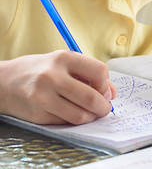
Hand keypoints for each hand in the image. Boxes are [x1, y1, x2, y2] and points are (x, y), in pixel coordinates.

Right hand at [0, 50, 117, 124]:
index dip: (106, 84)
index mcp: (64, 58)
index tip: (103, 89)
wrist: (4, 81)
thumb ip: (90, 75)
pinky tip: (72, 113)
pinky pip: (66, 122)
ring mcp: (43, 97)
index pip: (99, 71)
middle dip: (103, 107)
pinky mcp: (38, 114)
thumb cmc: (41, 70)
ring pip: (80, 115)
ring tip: (90, 112)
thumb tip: (112, 94)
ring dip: (91, 117)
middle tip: (104, 108)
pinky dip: (75, 120)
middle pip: (91, 97)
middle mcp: (53, 76)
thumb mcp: (65, 63)